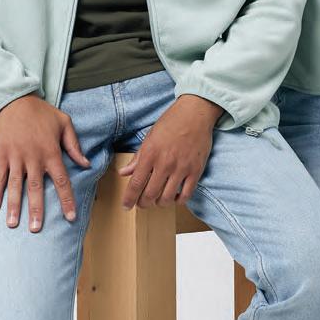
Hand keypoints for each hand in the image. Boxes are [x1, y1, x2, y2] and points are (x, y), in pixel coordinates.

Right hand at [0, 93, 91, 230]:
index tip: (71, 217)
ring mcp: (15, 157)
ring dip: (13, 206)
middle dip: (36, 210)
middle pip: (36, 188)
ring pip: (14, 186)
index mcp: (51, 152)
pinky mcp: (2, 155)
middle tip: (35, 229)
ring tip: (13, 224)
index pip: (61, 181)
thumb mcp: (64, 123)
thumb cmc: (42, 112)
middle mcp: (33, 158)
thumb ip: (74, 146)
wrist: (14, 100)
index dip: (66, 201)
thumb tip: (86, 164)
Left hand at [117, 95, 222, 209]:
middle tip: (142, 204)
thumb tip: (124, 172)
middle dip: (143, 203)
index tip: (126, 206)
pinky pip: (186, 194)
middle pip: (150, 194)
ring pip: (167, 197)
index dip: (129, 198)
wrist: (195, 113)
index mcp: (150, 154)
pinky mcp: (196, 170)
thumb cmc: (171, 123)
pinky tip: (174, 197)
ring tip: (157, 201)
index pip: (136, 183)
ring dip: (160, 203)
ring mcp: (181, 168)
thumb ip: (137, 157)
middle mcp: (165, 163)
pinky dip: (178, 200)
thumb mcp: (149, 137)